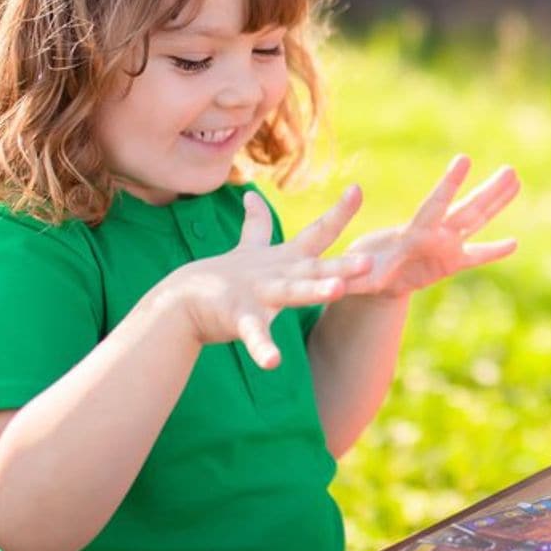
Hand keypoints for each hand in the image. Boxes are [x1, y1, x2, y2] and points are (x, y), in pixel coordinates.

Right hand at [160, 188, 373, 368]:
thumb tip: (252, 197)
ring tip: (337, 290)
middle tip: (369, 260)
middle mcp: (277, 273)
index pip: (318, 232)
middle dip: (342, 265)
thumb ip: (256, 226)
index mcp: (285, 260)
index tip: (358, 188)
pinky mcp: (239, 318)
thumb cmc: (221, 277)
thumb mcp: (246, 250)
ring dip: (314, 290)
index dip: (340, 212)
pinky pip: (254, 335)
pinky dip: (263, 348)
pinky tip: (273, 362)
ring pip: (291, 292)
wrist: (181, 301)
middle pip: (315, 267)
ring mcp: (259, 295)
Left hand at [344, 155, 519, 298]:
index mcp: (413, 234)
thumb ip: (355, 276)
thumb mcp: (355, 275)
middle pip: (467, 209)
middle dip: (488, 191)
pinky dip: (494, 251)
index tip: (464, 159)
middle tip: (510, 169)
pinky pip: (477, 255)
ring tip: (515, 178)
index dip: (450, 184)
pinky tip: (514, 243)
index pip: (435, 206)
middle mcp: (434, 234)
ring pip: (477, 220)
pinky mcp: (450, 262)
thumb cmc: (357, 270)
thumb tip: (347, 277)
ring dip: (496, 202)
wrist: (366, 275)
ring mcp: (445, 245)